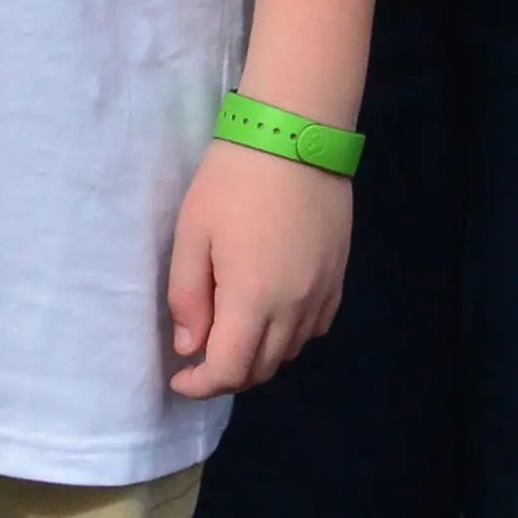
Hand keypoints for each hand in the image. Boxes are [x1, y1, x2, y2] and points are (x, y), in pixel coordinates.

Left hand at [164, 141, 351, 400]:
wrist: (296, 132)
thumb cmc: (234, 179)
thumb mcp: (192, 233)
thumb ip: (188, 297)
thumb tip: (190, 347)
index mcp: (254, 300)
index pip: (229, 371)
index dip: (201, 385)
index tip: (179, 378)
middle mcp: (295, 307)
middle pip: (262, 370)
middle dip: (227, 375)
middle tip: (201, 356)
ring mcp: (322, 291)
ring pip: (291, 352)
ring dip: (259, 357)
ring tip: (233, 333)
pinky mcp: (339, 274)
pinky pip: (316, 326)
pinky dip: (290, 336)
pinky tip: (273, 314)